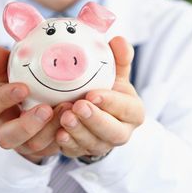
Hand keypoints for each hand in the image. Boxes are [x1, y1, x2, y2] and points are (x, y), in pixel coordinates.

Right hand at [0, 46, 69, 163]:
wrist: (35, 105)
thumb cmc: (20, 85)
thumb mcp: (10, 74)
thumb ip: (3, 64)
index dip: (4, 98)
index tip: (23, 88)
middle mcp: (4, 130)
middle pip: (7, 137)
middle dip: (27, 124)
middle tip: (46, 108)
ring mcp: (24, 143)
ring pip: (34, 144)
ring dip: (51, 128)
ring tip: (67, 109)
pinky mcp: (43, 149)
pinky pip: (53, 147)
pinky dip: (65, 134)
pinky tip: (76, 119)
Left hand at [56, 36, 144, 158]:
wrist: (97, 111)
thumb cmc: (107, 88)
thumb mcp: (115, 73)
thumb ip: (119, 58)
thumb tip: (118, 39)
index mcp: (133, 112)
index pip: (127, 109)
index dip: (111, 103)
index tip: (92, 93)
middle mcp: (122, 132)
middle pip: (113, 132)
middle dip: (94, 120)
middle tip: (77, 106)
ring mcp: (103, 145)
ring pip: (93, 143)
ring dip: (78, 131)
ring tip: (63, 117)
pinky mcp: (85, 152)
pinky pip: (76, 151)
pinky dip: (68, 144)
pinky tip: (58, 133)